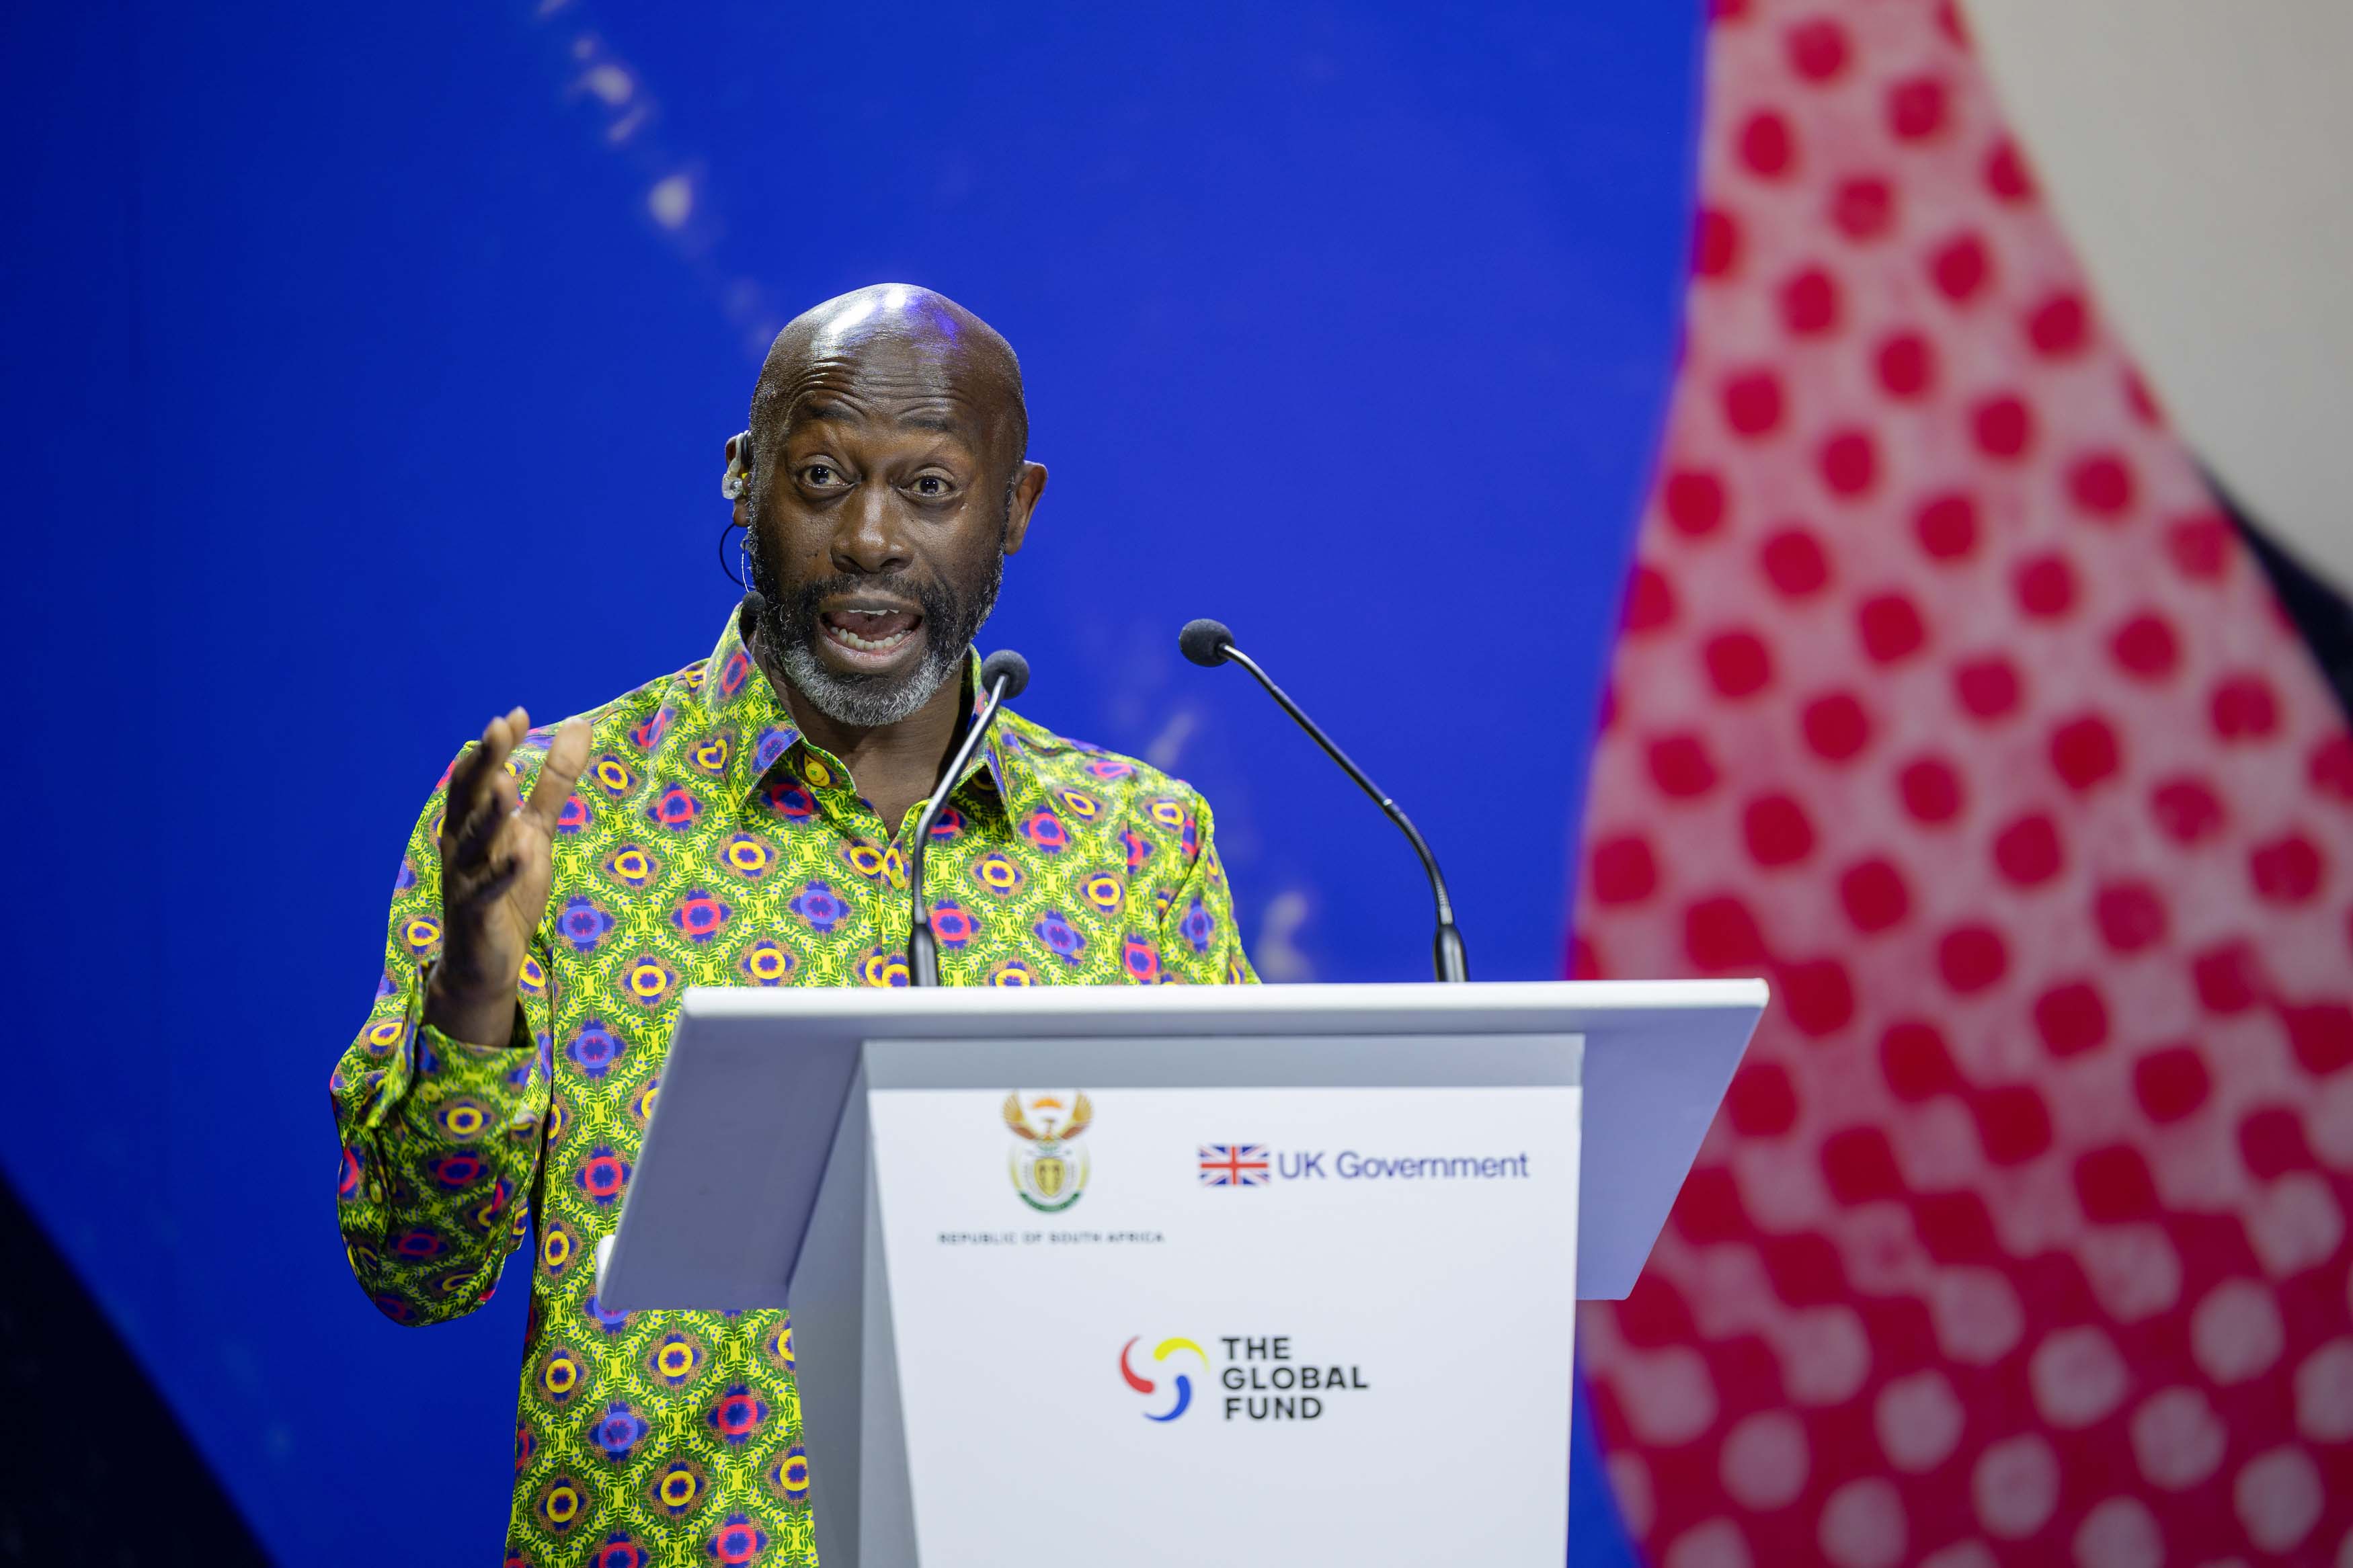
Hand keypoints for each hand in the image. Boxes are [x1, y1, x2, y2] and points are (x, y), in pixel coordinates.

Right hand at [422, 707, 590, 1046]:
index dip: (497, 747)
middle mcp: (461, 844)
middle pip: (467, 798)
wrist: (489, 959)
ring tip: (507, 784)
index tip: (517, 715)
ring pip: (471, 842)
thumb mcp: (536, 830)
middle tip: (496, 729)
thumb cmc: (508, 886)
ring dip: (488, 814)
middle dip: (483, 764)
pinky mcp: (476, 914)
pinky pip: (487, 892)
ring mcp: (464, 879)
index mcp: (473, 820)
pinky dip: (502, 875)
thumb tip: (579, 724)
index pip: (481, 775)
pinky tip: (522, 857)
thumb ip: (554, 782)